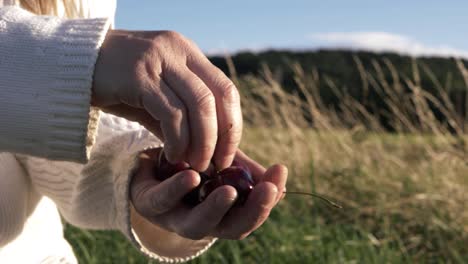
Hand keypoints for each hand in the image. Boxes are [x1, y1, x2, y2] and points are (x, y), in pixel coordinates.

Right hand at [92, 30, 241, 170]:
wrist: (72, 68)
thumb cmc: (118, 85)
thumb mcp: (157, 97)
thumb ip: (183, 115)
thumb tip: (209, 148)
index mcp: (187, 53)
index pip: (226, 90)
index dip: (232, 125)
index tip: (227, 154)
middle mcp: (177, 51)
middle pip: (218, 97)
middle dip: (222, 137)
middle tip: (214, 165)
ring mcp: (159, 60)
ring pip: (199, 105)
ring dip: (202, 142)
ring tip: (194, 164)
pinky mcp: (139, 76)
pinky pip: (171, 113)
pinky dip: (178, 139)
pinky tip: (172, 155)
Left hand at [129, 149, 287, 239]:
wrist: (149, 164)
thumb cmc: (190, 167)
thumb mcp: (220, 163)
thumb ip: (245, 169)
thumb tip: (278, 175)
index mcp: (222, 214)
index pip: (250, 214)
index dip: (268, 198)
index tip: (281, 172)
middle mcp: (201, 222)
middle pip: (231, 228)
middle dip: (253, 211)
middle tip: (268, 190)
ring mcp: (174, 217)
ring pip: (197, 224)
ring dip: (215, 209)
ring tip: (231, 192)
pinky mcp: (149, 204)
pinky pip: (164, 199)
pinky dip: (178, 189)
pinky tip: (192, 176)